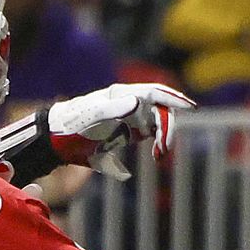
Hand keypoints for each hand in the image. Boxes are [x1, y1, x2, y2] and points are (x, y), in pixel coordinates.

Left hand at [46, 83, 195, 180]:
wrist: (57, 140)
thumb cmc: (72, 123)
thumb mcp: (92, 116)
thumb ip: (113, 109)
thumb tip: (137, 102)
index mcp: (123, 94)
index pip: (155, 93)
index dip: (174, 98)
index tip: (191, 107)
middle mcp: (130, 104)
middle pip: (160, 111)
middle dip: (168, 127)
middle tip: (164, 149)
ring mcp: (130, 119)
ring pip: (158, 124)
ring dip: (164, 137)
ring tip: (159, 155)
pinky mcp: (127, 134)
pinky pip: (150, 137)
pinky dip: (157, 145)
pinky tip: (157, 156)